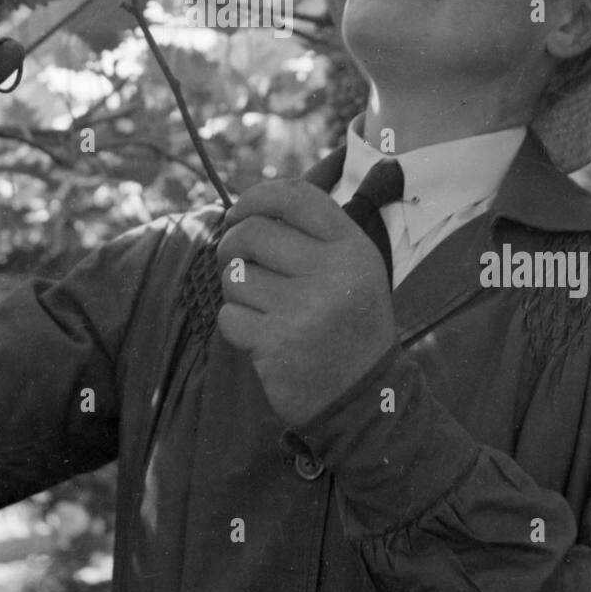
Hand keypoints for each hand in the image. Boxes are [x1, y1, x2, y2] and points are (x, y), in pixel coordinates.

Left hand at [215, 180, 397, 426]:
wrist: (362, 395)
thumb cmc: (348, 321)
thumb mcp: (354, 267)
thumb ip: (313, 232)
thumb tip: (248, 207)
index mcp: (352, 248)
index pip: (295, 196)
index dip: (255, 197)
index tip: (238, 212)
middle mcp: (331, 273)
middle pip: (252, 232)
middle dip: (231, 244)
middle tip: (236, 261)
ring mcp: (303, 309)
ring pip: (235, 276)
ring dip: (237, 289)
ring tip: (261, 305)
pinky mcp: (276, 343)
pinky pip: (228, 315)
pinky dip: (236, 324)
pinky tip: (262, 335)